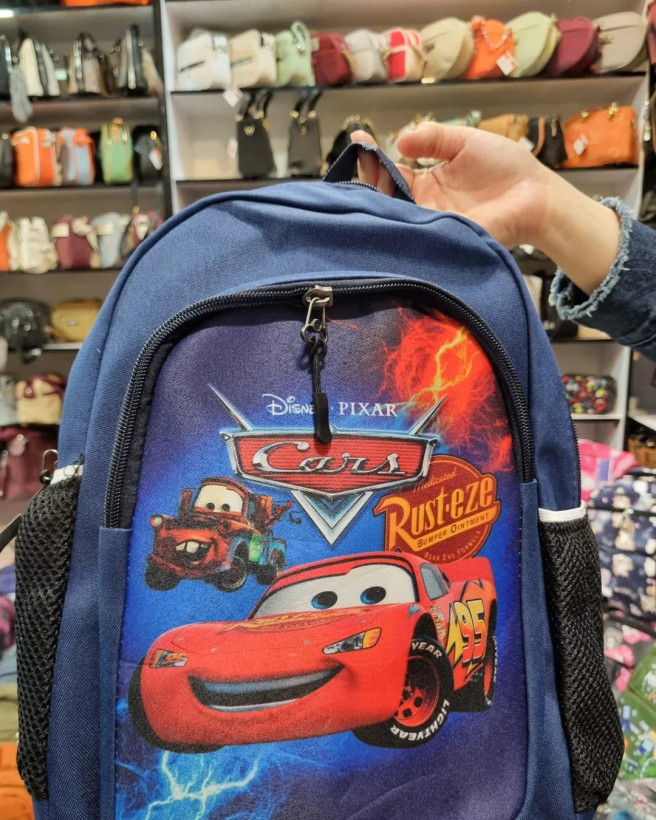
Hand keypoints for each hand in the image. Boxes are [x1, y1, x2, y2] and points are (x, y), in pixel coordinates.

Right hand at [351, 122, 620, 295]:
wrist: (536, 195)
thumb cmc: (506, 167)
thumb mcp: (464, 141)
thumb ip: (433, 138)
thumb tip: (400, 140)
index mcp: (426, 183)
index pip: (390, 173)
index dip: (373, 158)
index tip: (359, 139)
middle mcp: (423, 207)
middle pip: (385, 198)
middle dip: (368, 178)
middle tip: (363, 159)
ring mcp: (431, 226)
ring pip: (394, 218)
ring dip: (379, 199)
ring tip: (369, 176)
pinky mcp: (443, 240)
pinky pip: (416, 235)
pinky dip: (399, 223)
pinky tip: (384, 206)